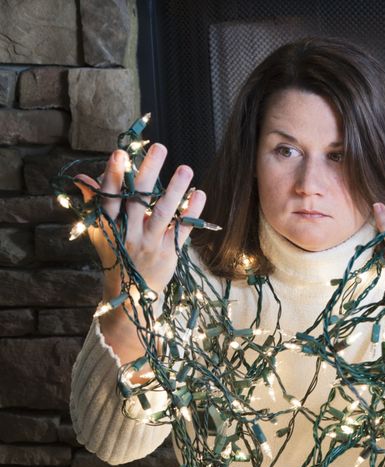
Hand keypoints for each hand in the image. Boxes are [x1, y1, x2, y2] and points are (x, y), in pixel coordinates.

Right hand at [75, 143, 206, 298]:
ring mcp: (150, 243)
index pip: (109, 197)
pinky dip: (192, 213)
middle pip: (138, 200)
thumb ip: (94, 203)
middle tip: (161, 147)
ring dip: (175, 190)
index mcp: (109, 225)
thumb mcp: (100, 231)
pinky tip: (200, 194)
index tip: (120, 153)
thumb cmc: (116, 254)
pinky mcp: (169, 252)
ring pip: (163, 213)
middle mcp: (129, 233)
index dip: (113, 176)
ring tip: (186, 168)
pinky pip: (182, 230)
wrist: (131, 294)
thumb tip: (80, 177)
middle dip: (148, 173)